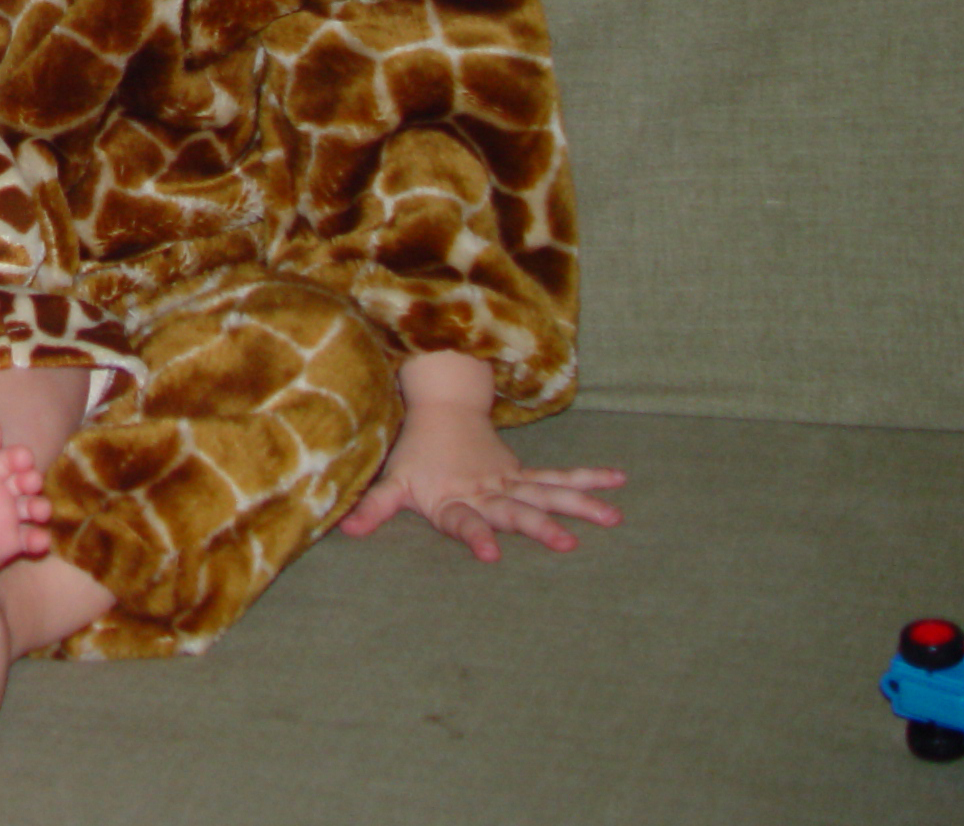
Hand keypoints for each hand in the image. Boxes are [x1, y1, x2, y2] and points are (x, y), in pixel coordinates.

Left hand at [339, 394, 625, 560]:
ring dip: (578, 505)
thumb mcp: (392, 480)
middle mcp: (485, 490)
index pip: (462, 521)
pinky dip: (587, 479)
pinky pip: (558, 479)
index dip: (474, 535)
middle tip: (566, 543)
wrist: (441, 409)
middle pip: (514, 510)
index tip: (491, 553)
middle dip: (538, 526)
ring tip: (612, 517)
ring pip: (546, 494)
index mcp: (453, 498)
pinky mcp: (523, 475)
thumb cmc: (415, 454)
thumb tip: (346, 531)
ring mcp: (508, 481)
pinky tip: (617, 482)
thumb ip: (374, 507)